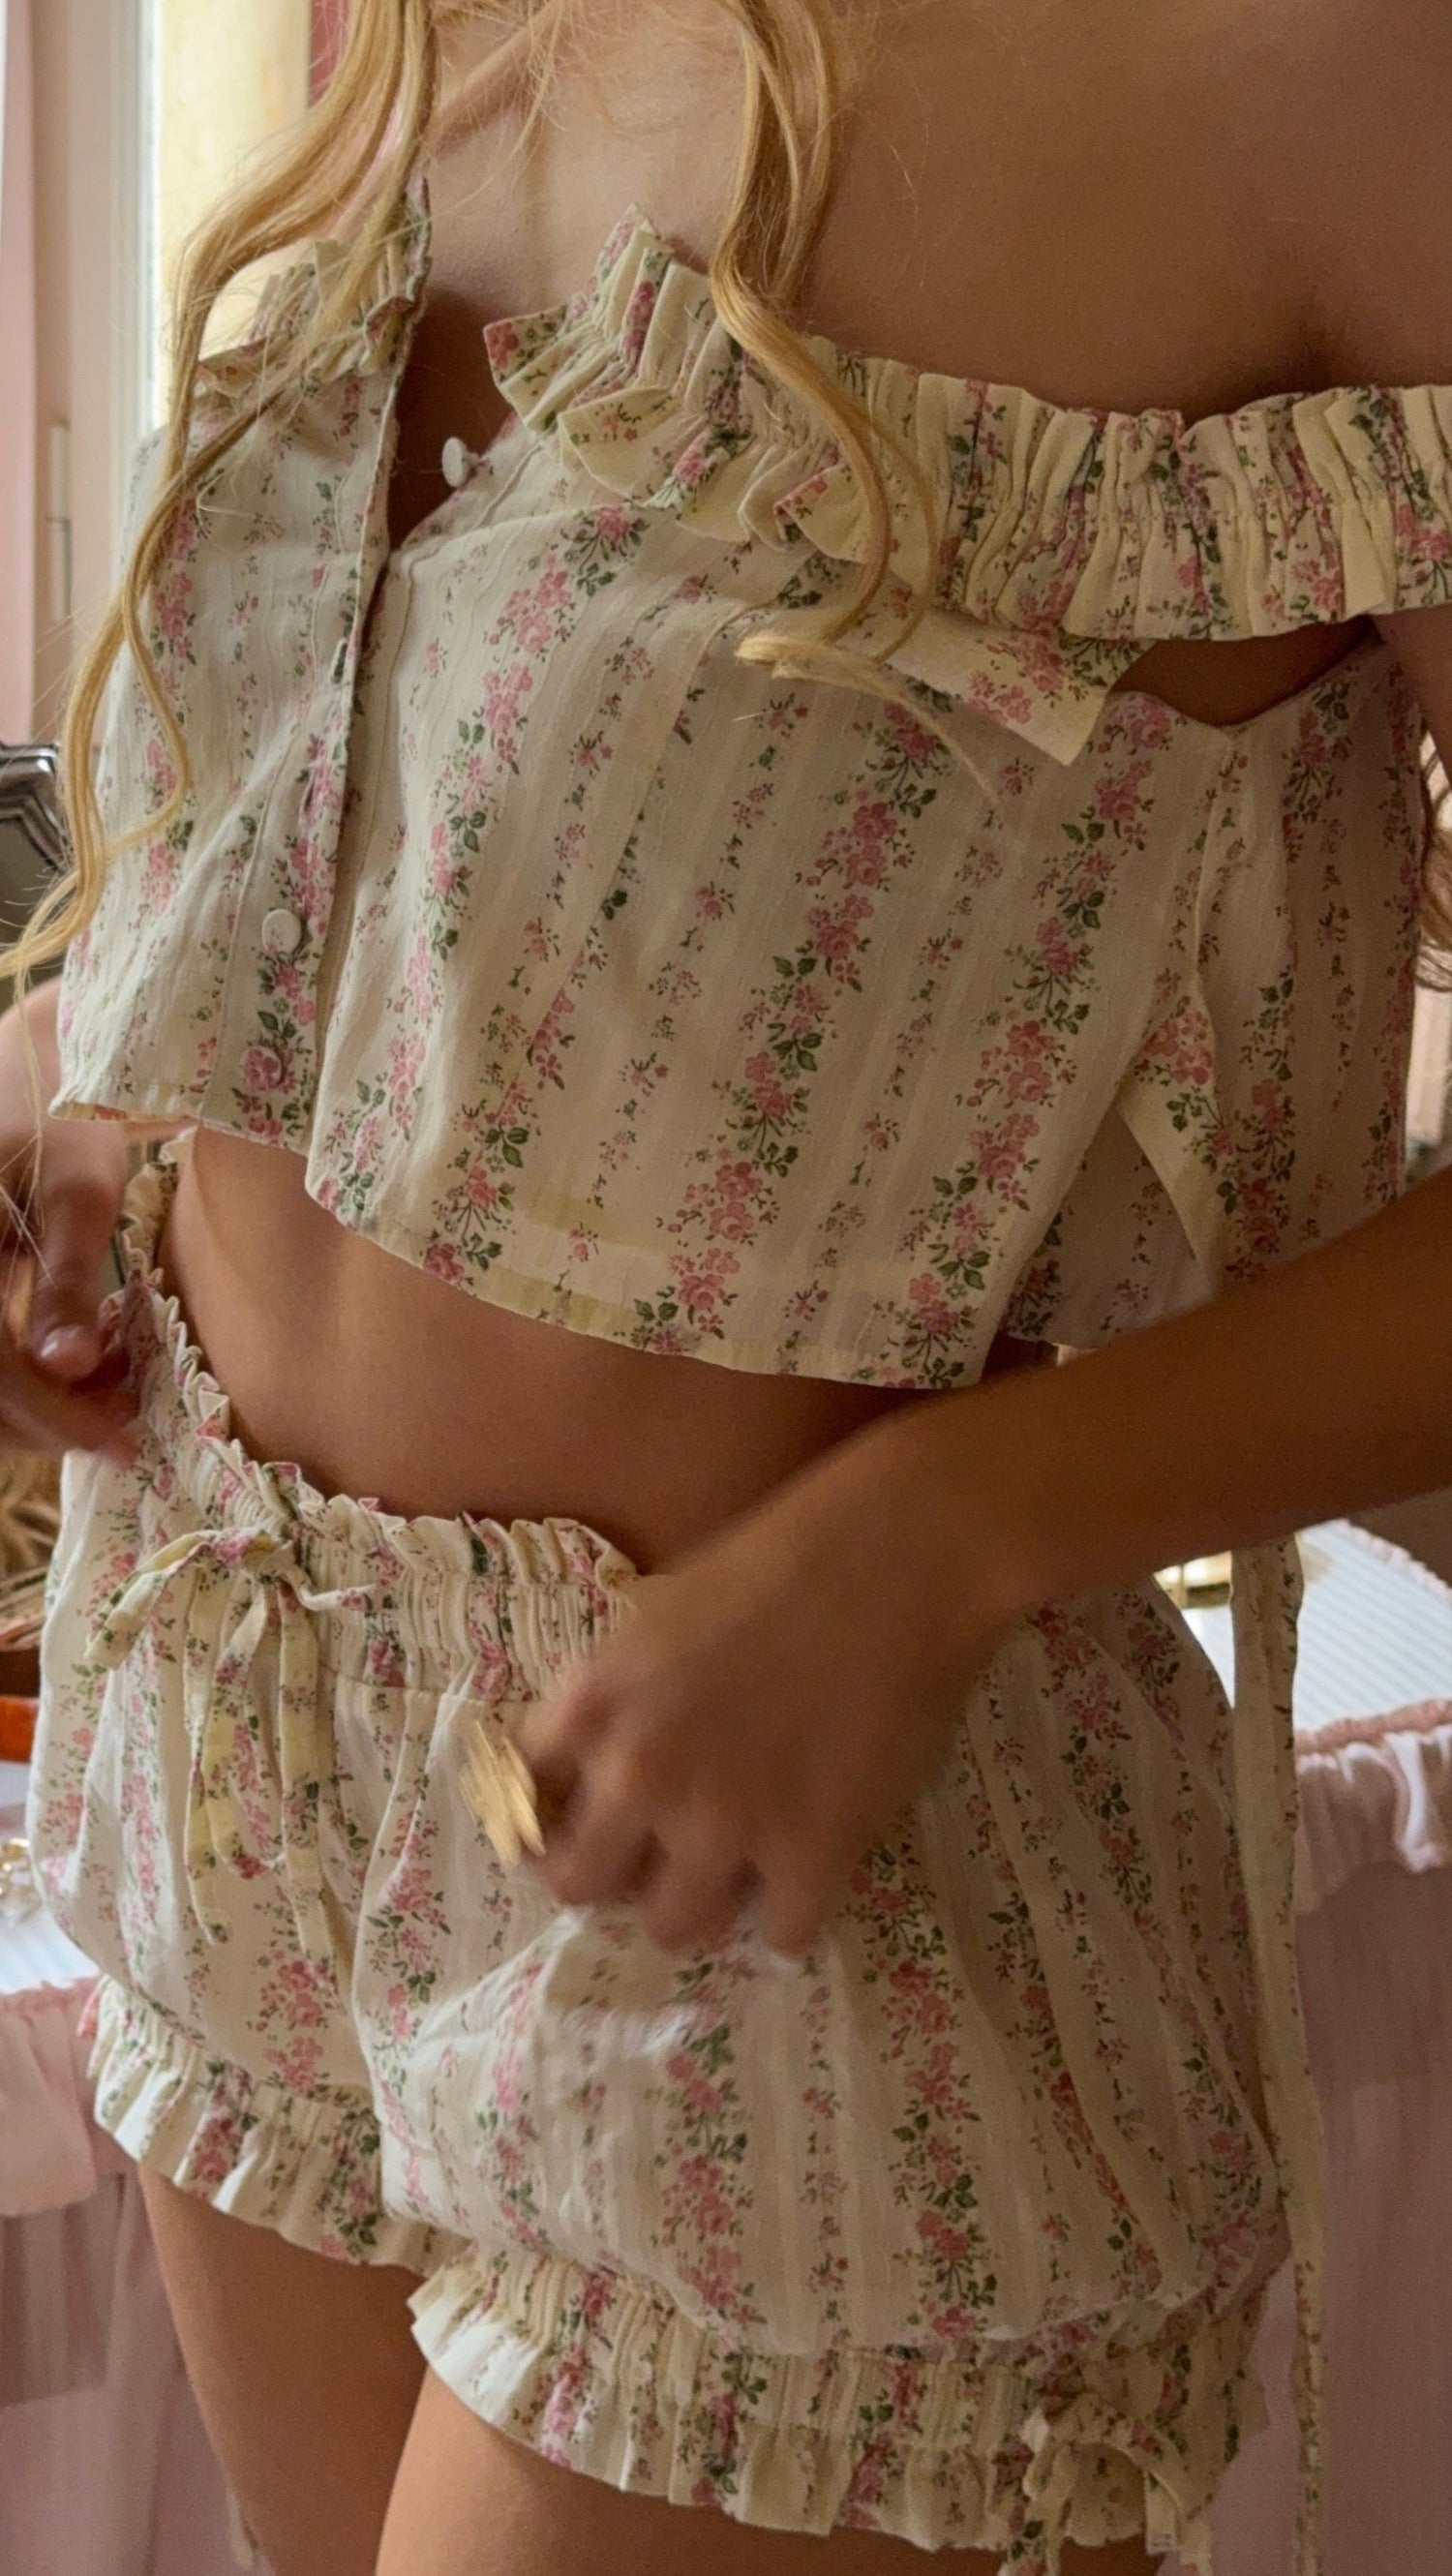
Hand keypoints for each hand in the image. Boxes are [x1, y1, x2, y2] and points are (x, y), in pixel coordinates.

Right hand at [0, 983, 137, 1463]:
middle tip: (118, 1426)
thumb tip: (65, 1365)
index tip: (118, 1440)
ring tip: (107, 1396)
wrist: (44, 1062)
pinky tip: (81, 1367)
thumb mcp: (76, 1190)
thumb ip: (66, 1280)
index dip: (50, 1413)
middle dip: (44, 1420)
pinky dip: (29, 1373)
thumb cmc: (65, 1111)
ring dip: (36, 1405)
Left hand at [516, 1417, 1018, 1958]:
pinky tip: (807, 1869)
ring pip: (673, 1928)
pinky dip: (792, 1910)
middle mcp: (641, 1773)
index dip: (555, 1818)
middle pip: (580, 1886)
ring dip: (699, 1904)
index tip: (586, 1822)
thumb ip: (617, 1702)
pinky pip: (781, 1935)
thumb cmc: (782, 1561)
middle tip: (657, 1858)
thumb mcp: (657, 1617)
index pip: (523, 1805)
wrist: (903, 1553)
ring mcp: (725, 1821)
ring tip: (738, 1867)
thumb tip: (598, 1775)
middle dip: (614, 1876)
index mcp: (595, 1703)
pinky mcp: (813, 1851)